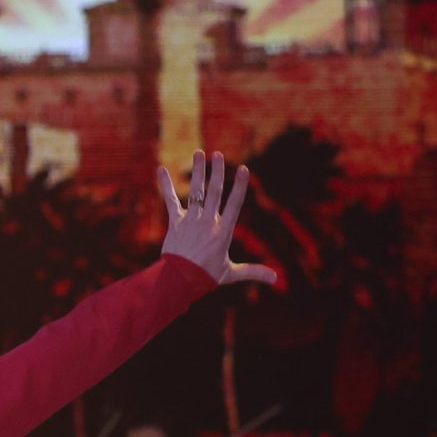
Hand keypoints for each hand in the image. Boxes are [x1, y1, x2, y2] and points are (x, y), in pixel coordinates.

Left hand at [157, 150, 280, 289]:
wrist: (177, 282)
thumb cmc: (205, 277)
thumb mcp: (231, 273)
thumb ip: (252, 271)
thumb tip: (275, 279)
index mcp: (223, 232)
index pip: (234, 205)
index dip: (239, 187)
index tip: (243, 169)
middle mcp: (207, 223)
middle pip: (213, 193)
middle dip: (217, 173)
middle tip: (218, 154)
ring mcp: (190, 221)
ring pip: (195, 193)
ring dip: (197, 172)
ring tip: (199, 153)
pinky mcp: (175, 223)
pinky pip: (170, 201)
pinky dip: (166, 185)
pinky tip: (161, 169)